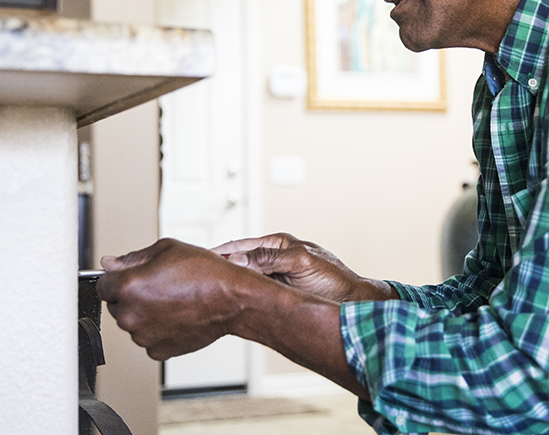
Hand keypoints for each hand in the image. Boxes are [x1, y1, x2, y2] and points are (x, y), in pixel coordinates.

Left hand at [97, 238, 257, 359]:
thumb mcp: (165, 249)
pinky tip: (175, 315)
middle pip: (115, 305)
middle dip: (130, 296)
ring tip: (171, 300)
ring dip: (144, 313)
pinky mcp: (158, 351)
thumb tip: (109, 263)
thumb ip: (131, 258)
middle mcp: (130, 315)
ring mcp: (143, 336)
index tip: (131, 278)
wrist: (231, 299)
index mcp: (127, 287)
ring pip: (132, 323)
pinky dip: (157, 329)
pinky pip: (148, 339)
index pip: (102, 285)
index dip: (117, 279)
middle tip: (158, 286)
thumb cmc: (204, 273)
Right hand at [211, 233, 395, 302]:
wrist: (352, 304)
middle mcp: (272, 259)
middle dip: (218, 268)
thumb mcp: (301, 262)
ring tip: (207, 291)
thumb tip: (239, 258)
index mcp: (277, 244)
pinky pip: (251, 295)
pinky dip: (239, 298)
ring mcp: (272, 278)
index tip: (201, 259)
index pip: (240, 245)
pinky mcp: (275, 295)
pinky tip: (228, 304)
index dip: (220, 252)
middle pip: (237, 262)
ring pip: (242, 280)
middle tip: (197, 277)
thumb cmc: (334, 280)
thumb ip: (269, 258)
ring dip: (228, 285)